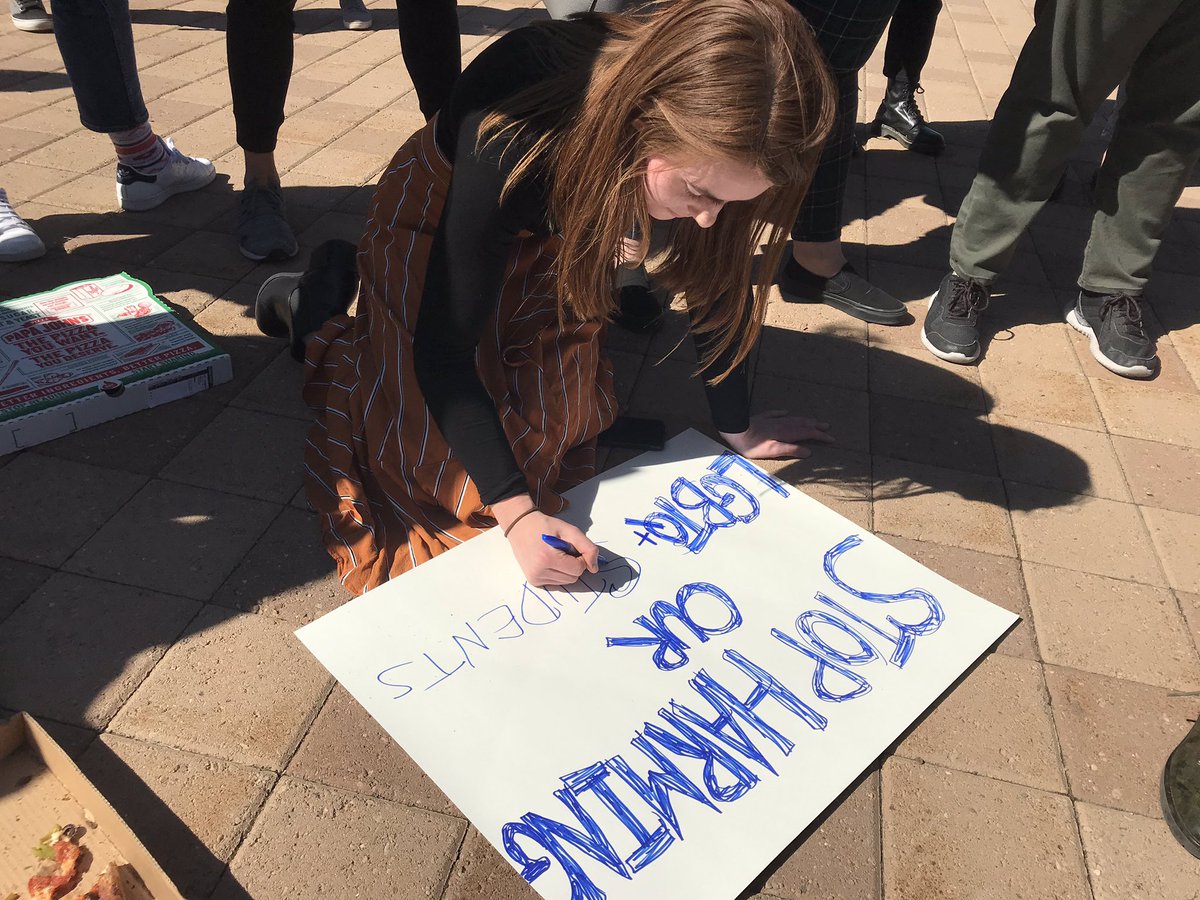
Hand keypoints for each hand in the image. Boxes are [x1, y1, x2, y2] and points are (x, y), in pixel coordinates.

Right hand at [493, 496, 599, 586]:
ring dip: (566, 570)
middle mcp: (539, 572)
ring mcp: (535, 578)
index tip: (572, 547)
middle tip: (563, 550)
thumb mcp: (569, 530)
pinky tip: (550, 561)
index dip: (581, 558)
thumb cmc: (545, 526)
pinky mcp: (533, 581)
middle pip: (573, 578)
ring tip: (556, 555)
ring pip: (566, 582)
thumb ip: (587, 547)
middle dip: (574, 564)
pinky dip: (558, 573)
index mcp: (548, 558)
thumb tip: (594, 568)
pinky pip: (556, 583)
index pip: (578, 569)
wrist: (520, 526)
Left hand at [719, 410, 833, 458]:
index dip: (820, 436)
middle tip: (828, 427)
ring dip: (805, 420)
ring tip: (814, 421)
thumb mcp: (772, 451)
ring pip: (793, 419)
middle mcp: (781, 425)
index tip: (831, 439)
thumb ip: (790, 450)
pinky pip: (776, 414)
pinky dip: (783, 414)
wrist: (735, 431)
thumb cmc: (751, 445)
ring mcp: (772, 420)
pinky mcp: (762, 418)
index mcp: (785, 433)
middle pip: (802, 424)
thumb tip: (808, 451)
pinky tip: (786, 412)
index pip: (807, 434)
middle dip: (816, 426)